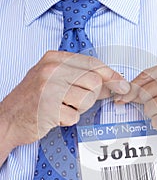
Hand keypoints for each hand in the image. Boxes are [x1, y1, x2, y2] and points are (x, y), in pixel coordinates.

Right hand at [0, 50, 129, 148]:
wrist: (8, 118)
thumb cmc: (34, 99)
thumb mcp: (55, 80)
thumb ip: (83, 78)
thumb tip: (113, 83)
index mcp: (54, 59)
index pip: (93, 64)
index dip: (111, 75)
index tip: (122, 85)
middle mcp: (51, 70)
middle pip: (94, 82)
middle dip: (90, 96)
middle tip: (74, 100)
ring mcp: (49, 89)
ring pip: (87, 99)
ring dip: (78, 108)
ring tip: (62, 107)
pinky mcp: (48, 109)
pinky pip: (74, 116)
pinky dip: (68, 120)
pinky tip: (55, 116)